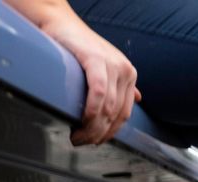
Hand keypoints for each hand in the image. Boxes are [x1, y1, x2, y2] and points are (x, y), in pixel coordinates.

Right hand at [42, 16, 140, 144]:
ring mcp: (114, 64)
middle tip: (81, 142)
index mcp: (129, 76)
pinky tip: (82, 120)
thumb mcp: (105, 67)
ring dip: (91, 128)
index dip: (110, 133)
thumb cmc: (79, 47)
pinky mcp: (97, 59)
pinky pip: (99, 92)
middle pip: (115, 114)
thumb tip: (138, 100)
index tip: (95, 142)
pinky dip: (92, 110)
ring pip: (107, 108)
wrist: (60, 23)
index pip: (124, 115)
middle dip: (97, 134)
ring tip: (77, 136)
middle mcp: (126, 71)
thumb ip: (121, 85)